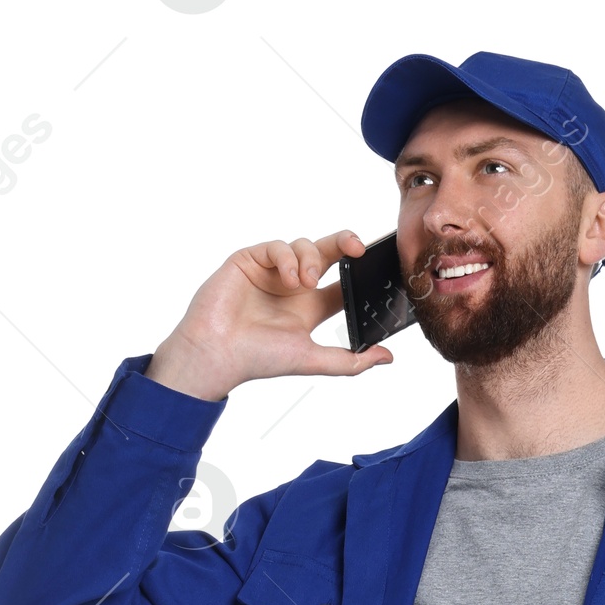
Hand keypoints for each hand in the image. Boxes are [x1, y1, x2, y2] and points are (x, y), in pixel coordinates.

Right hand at [147, 231, 393, 401]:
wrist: (217, 354)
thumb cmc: (258, 359)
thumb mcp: (312, 360)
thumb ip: (351, 359)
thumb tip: (387, 357)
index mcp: (309, 307)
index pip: (342, 282)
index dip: (361, 273)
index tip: (377, 269)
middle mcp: (293, 286)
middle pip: (328, 253)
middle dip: (345, 244)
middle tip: (357, 249)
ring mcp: (273, 271)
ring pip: (304, 246)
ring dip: (310, 259)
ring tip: (305, 283)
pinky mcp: (250, 259)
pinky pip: (277, 246)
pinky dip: (287, 257)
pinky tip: (289, 278)